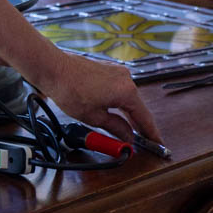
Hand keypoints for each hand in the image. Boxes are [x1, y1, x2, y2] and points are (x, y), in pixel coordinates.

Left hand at [43, 49, 161, 142]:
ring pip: (128, 97)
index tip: (158, 144)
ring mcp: (116, 70)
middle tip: (145, 141)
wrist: (54, 69)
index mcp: (126, 91)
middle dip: (140, 124)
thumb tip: (128, 138)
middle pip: (137, 106)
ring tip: (131, 131)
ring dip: (129, 113)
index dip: (151, 133)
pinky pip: (119, 88)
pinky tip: (118, 113)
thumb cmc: (71, 92)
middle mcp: (125, 78)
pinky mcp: (107, 68)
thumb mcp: (95, 117)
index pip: (144, 116)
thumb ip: (116, 128)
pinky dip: (120, 102)